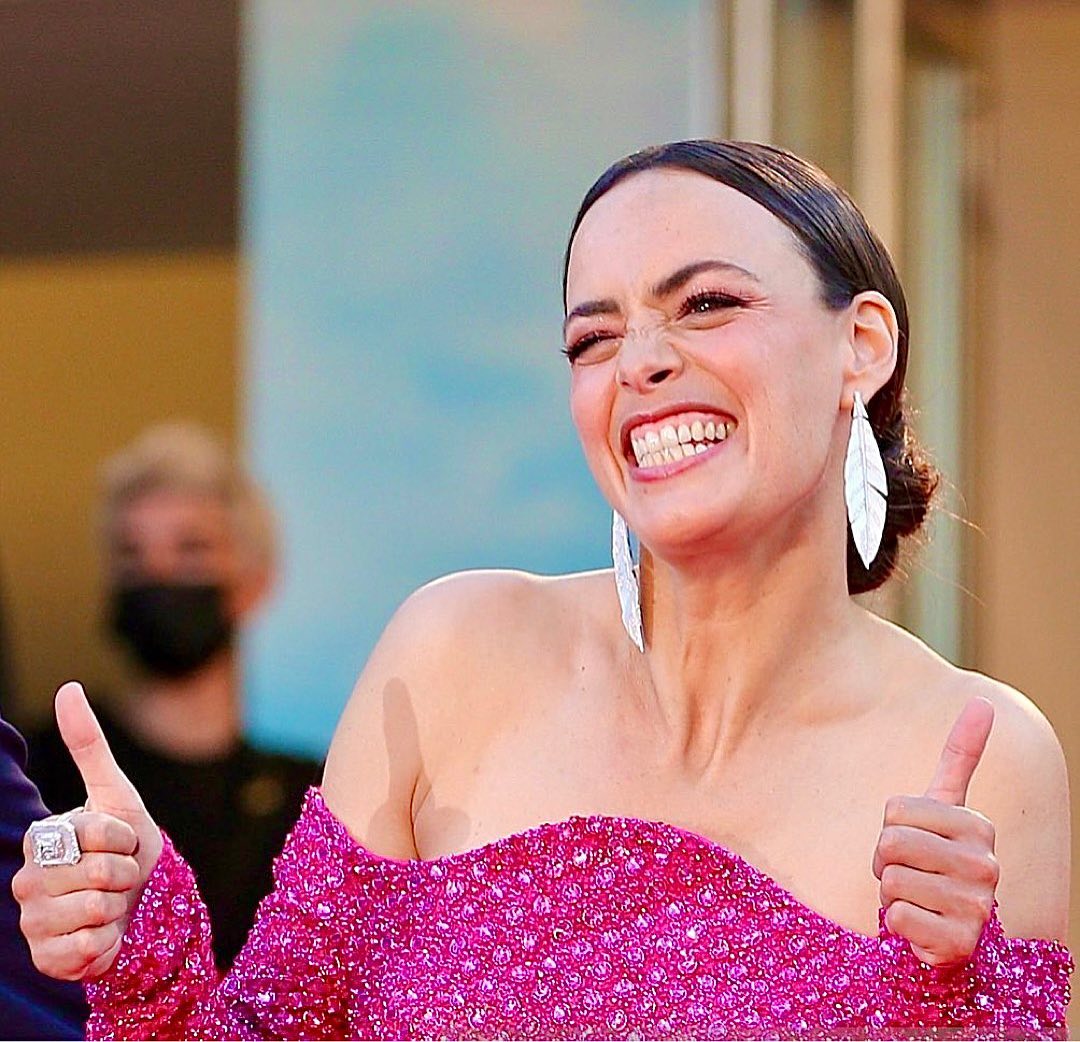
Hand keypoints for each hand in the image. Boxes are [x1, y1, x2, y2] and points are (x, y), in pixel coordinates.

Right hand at [12, 682, 162, 979]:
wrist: (135, 903)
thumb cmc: (125, 846)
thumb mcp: (115, 792)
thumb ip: (88, 743)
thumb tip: (67, 687)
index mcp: (41, 837)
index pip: (101, 833)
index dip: (127, 838)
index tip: (122, 842)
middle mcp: (26, 880)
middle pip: (102, 873)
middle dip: (127, 873)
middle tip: (120, 876)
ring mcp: (32, 920)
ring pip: (99, 910)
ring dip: (121, 906)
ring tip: (112, 903)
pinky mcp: (47, 958)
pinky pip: (91, 947)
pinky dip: (109, 941)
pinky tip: (102, 934)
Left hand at [872, 696, 999, 965]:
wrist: (948, 929)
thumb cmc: (936, 859)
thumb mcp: (945, 806)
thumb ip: (962, 754)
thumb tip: (982, 700)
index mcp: (978, 825)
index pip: (895, 809)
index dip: (890, 826)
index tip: (915, 842)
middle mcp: (986, 865)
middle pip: (890, 843)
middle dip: (885, 861)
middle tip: (909, 874)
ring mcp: (977, 906)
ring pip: (890, 880)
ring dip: (889, 893)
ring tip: (916, 899)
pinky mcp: (959, 943)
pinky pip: (896, 916)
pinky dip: (896, 923)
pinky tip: (919, 927)